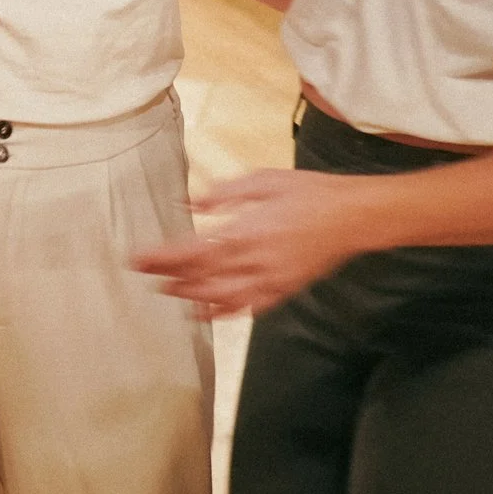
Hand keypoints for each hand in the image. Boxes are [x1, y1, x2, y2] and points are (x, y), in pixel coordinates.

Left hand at [131, 168, 378, 317]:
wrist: (353, 216)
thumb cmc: (309, 192)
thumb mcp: (263, 179)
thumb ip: (224, 193)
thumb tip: (188, 202)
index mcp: (248, 230)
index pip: (195, 250)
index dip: (164, 258)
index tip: (139, 258)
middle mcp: (256, 260)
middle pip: (202, 276)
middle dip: (169, 276)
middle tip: (142, 275)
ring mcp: (271, 279)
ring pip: (222, 297)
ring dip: (191, 297)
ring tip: (166, 292)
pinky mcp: (285, 290)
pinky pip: (249, 307)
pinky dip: (224, 312)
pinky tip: (205, 313)